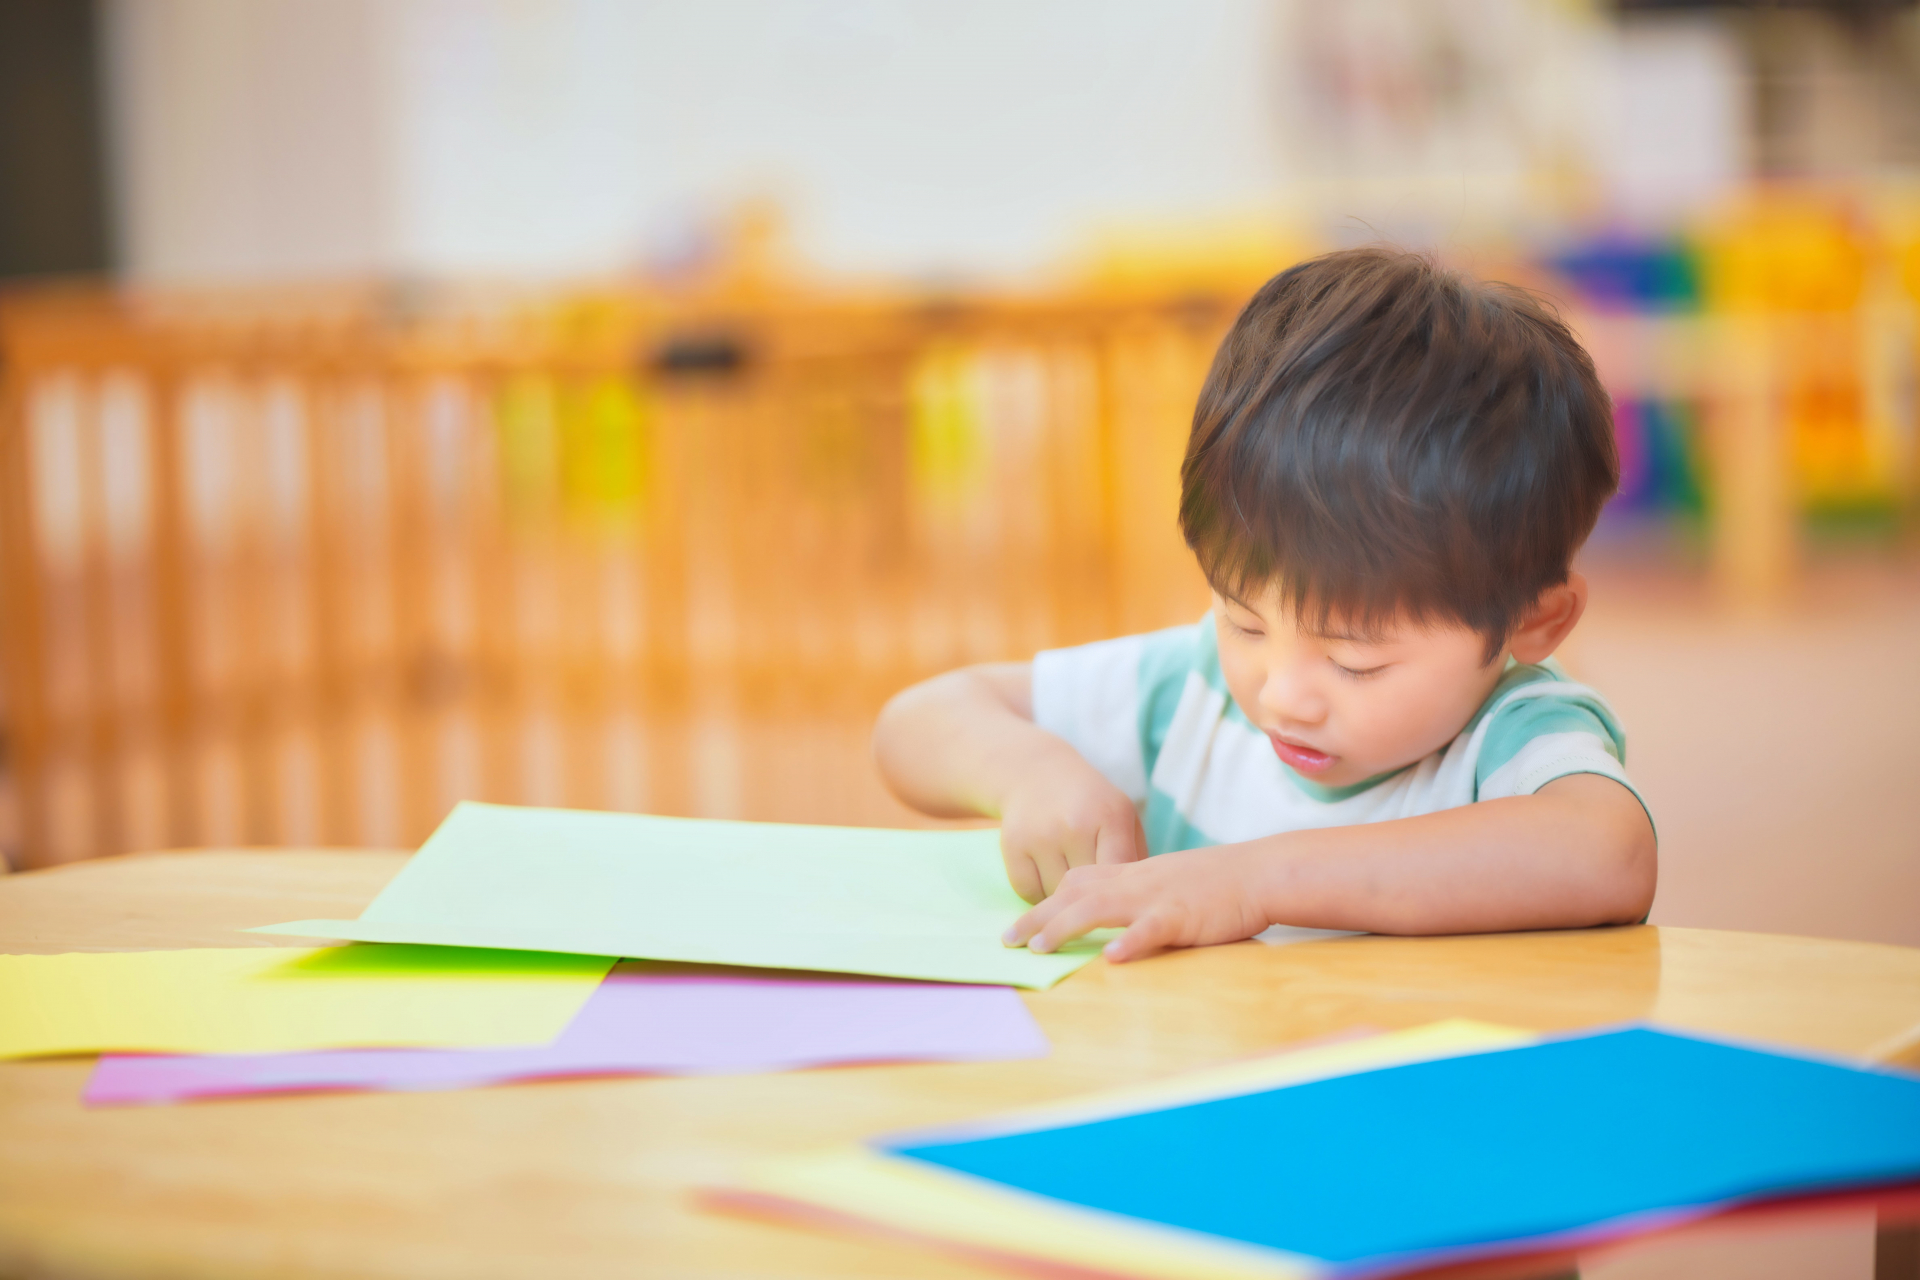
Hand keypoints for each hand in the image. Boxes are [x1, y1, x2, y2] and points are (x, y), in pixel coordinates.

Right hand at [996, 759, 1146, 903]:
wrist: (1037, 773)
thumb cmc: (1091, 804)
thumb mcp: (1123, 817)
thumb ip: (1136, 857)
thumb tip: (1138, 904)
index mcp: (1111, 816)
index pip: (1121, 871)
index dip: (1124, 894)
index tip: (1123, 904)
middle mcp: (1075, 825)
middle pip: (1089, 890)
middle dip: (1094, 898)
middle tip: (1094, 892)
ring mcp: (1041, 835)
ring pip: (1058, 896)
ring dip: (1065, 898)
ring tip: (1069, 878)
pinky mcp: (1012, 846)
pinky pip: (1030, 893)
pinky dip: (1039, 894)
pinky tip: (1045, 876)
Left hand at [1002, 845, 1270, 961]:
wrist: (1257, 872)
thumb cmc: (1214, 884)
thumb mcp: (1164, 885)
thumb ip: (1134, 898)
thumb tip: (1109, 925)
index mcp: (1130, 875)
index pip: (1075, 883)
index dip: (1043, 903)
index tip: (1018, 926)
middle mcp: (1134, 882)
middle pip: (1074, 895)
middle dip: (1037, 918)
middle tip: (1006, 941)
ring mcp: (1155, 897)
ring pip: (1101, 908)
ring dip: (1066, 927)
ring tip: (1040, 948)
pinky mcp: (1181, 915)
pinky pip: (1151, 928)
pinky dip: (1131, 941)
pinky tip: (1112, 958)